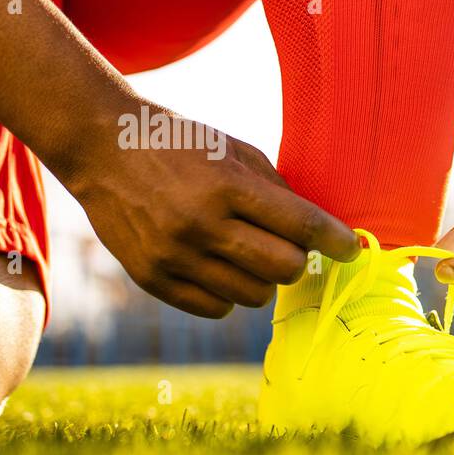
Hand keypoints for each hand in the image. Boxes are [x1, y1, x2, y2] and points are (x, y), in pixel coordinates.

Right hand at [70, 105, 358, 316]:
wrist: (102, 147)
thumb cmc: (182, 145)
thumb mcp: (237, 152)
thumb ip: (281, 194)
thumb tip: (323, 234)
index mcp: (226, 186)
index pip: (302, 225)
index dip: (336, 241)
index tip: (352, 249)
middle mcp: (200, 224)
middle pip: (283, 269)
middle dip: (296, 260)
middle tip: (288, 246)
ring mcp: (173, 256)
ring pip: (254, 296)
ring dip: (262, 278)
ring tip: (246, 251)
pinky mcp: (152, 279)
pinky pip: (217, 308)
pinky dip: (228, 293)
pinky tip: (219, 267)